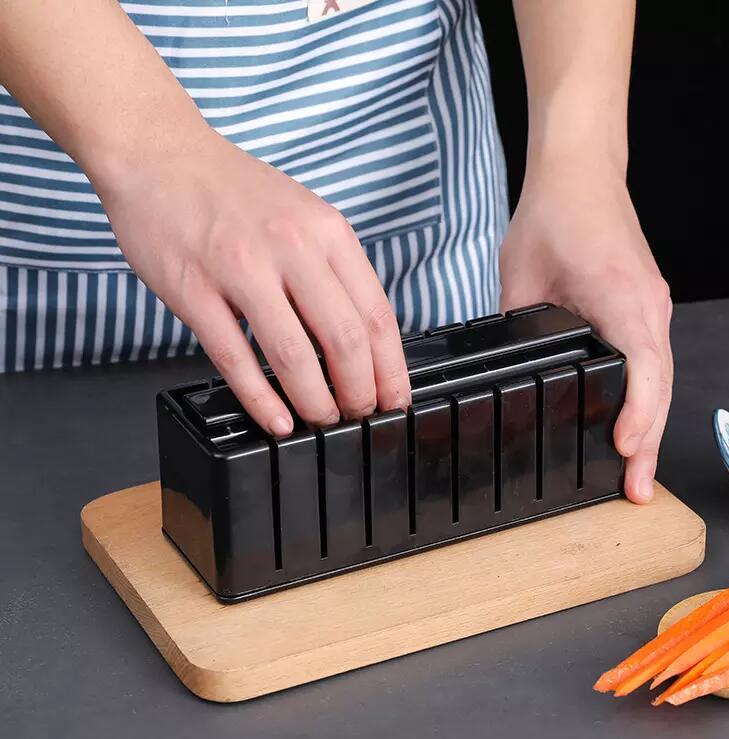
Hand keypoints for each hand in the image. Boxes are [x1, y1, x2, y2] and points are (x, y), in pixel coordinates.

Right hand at [96, 127, 410, 435]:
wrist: (159, 152)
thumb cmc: (232, 190)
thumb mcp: (303, 214)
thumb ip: (332, 269)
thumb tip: (358, 338)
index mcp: (327, 231)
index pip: (376, 314)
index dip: (390, 368)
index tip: (394, 398)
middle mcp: (291, 247)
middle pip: (344, 340)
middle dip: (360, 392)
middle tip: (359, 416)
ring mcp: (241, 268)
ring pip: (294, 355)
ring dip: (316, 401)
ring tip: (322, 420)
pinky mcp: (194, 290)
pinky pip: (235, 358)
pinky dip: (261, 399)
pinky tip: (276, 420)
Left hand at [499, 153, 672, 503]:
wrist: (580, 172)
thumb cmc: (553, 213)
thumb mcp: (519, 277)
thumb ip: (517, 330)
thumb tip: (508, 369)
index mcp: (621, 296)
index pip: (643, 364)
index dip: (638, 411)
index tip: (625, 448)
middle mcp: (647, 305)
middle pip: (659, 384)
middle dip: (648, 441)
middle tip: (636, 489)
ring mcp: (650, 306)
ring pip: (660, 378)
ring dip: (651, 424)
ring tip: (636, 471)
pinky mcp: (642, 307)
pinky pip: (651, 361)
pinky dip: (645, 397)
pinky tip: (632, 423)